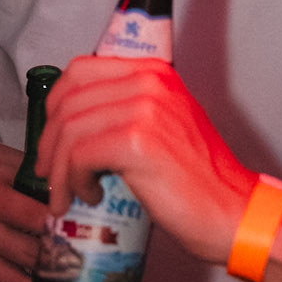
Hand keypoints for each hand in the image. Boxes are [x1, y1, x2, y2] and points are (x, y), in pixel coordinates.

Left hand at [37, 57, 253, 265]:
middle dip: (48, 141)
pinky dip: (74, 180)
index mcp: (154, 73)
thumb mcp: (164, 126)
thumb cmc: (198, 180)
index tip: (51, 137)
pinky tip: (90, 195)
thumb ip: (125, 111)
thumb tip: (72, 122)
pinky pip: (80, 155)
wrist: (233, 212)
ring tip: (66, 193)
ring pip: (69, 130)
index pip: (81, 70)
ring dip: (59, 169)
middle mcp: (149, 82)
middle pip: (68, 100)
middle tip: (48, 172)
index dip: (55, 104)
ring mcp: (144, 109)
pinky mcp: (137, 141)